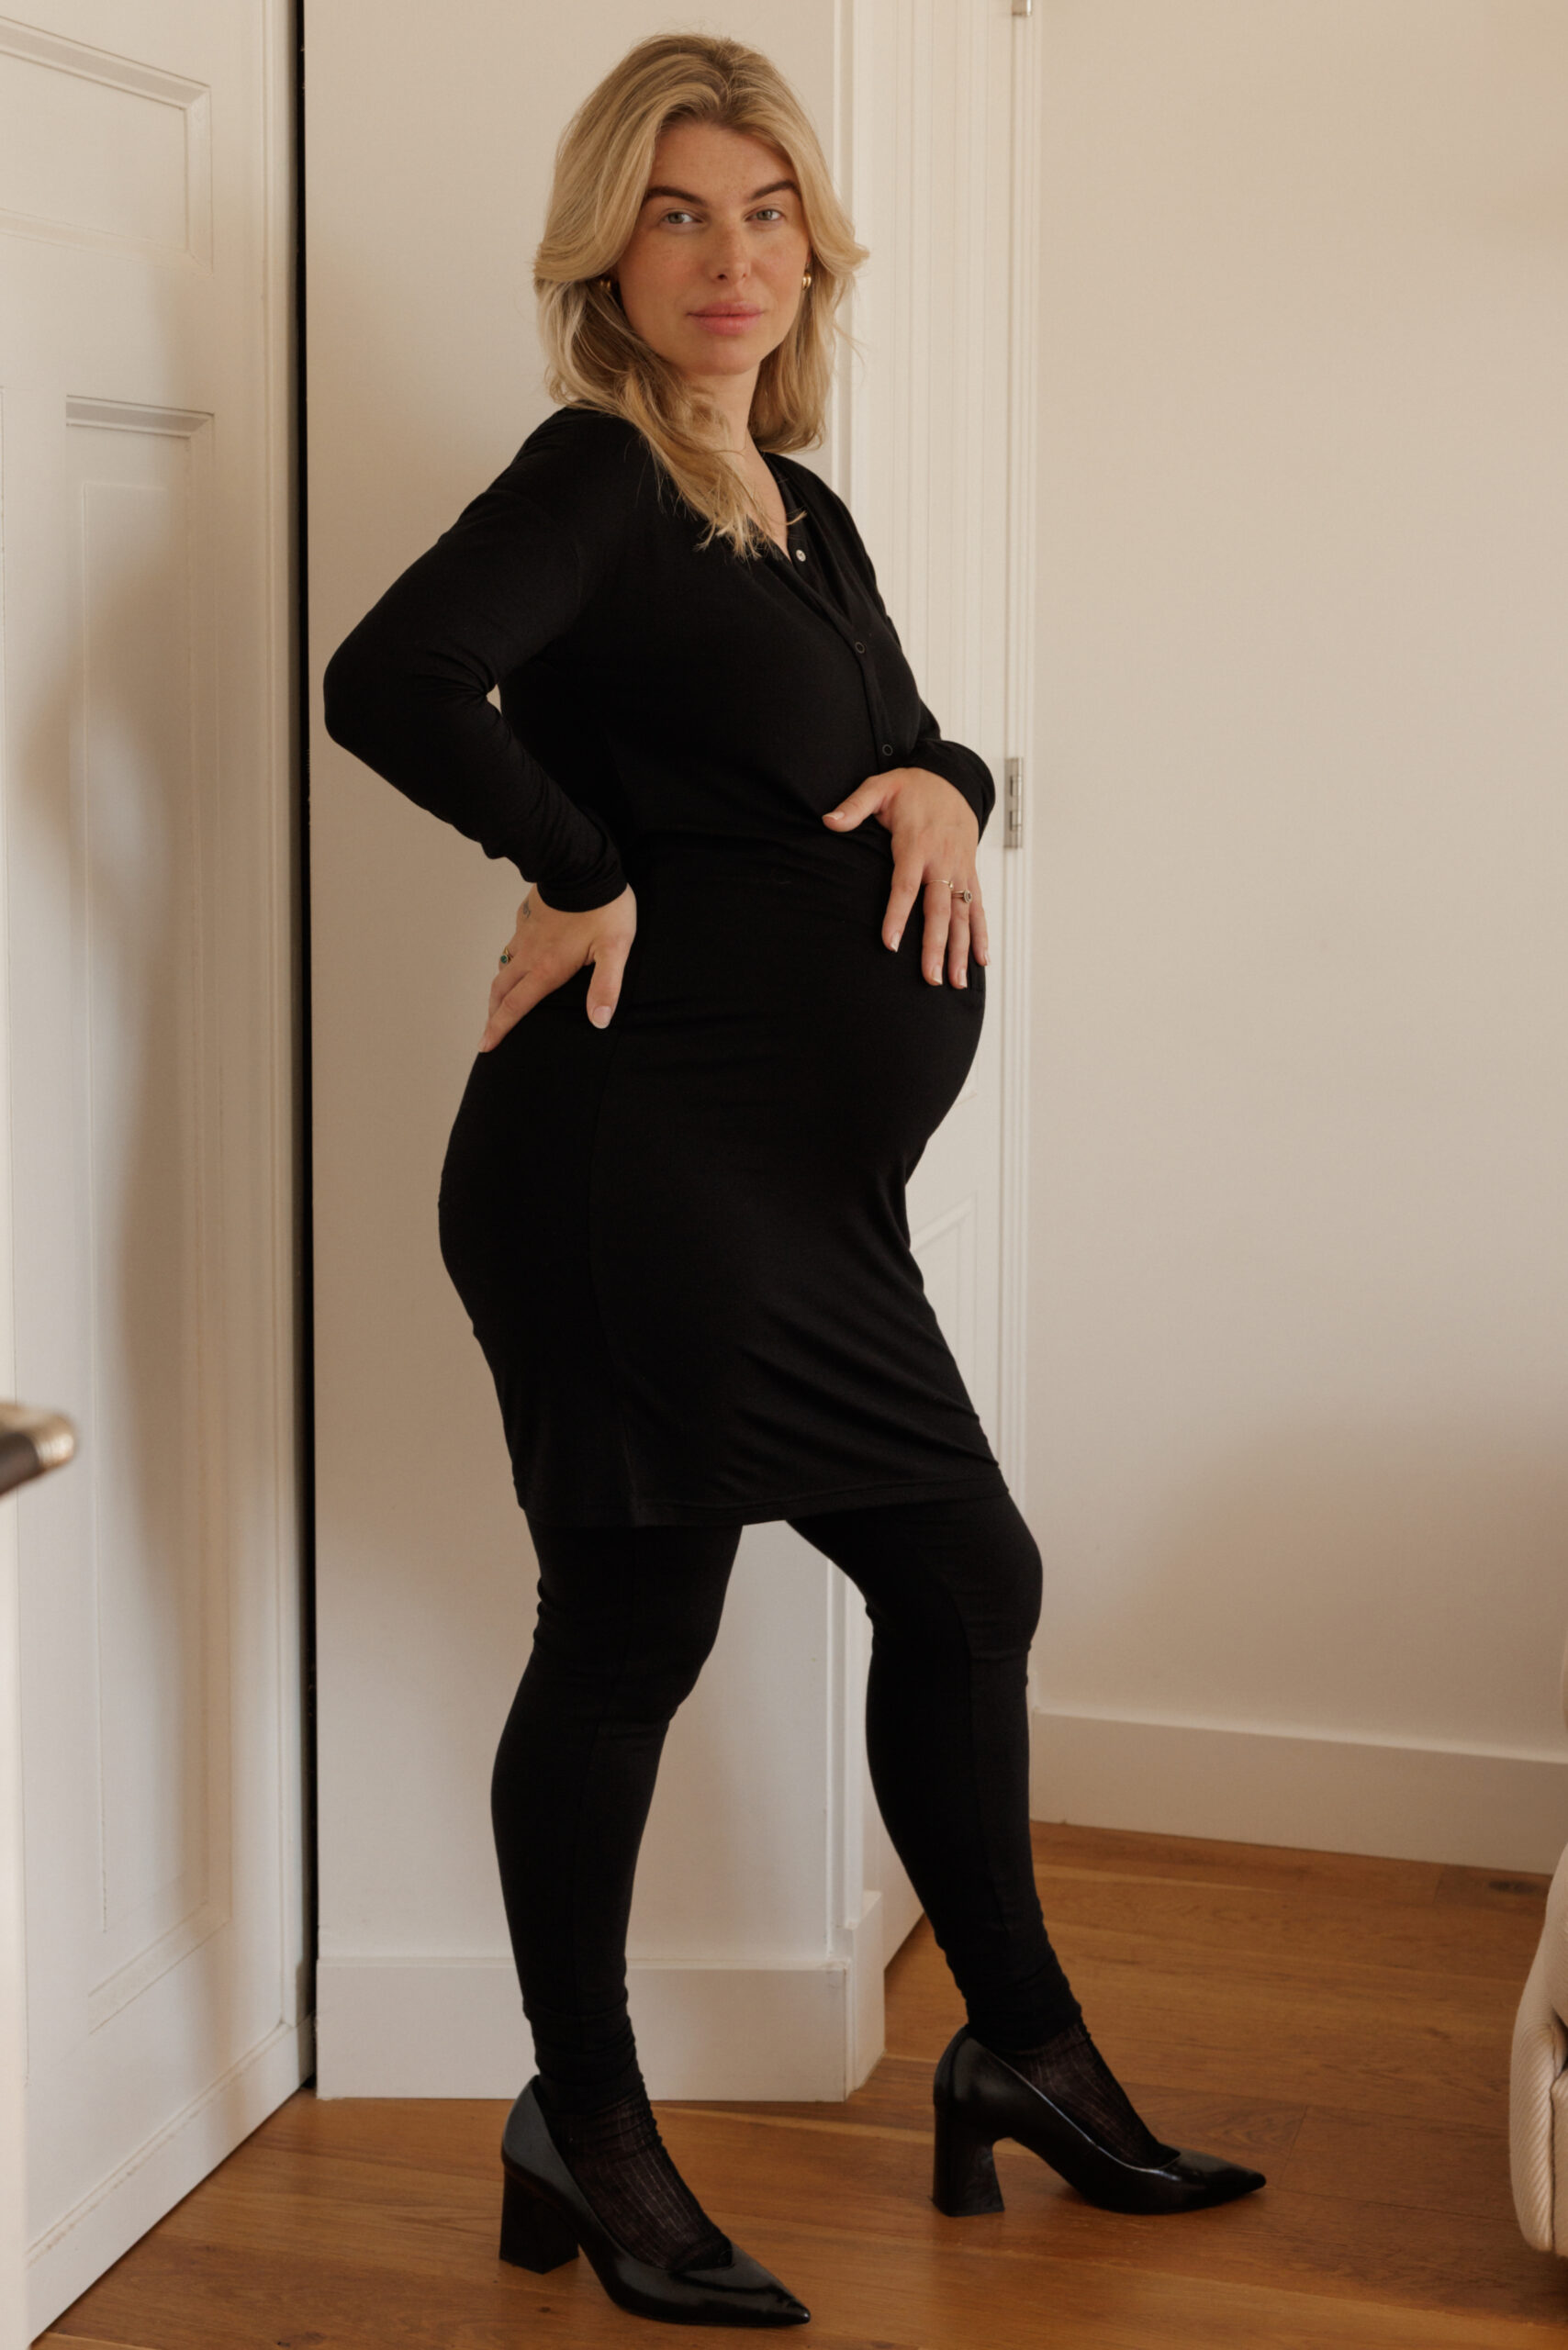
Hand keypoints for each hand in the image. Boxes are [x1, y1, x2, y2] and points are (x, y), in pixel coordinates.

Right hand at [480, 883, 637, 1049]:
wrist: (582, 864)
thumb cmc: (604, 908)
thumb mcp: (614, 950)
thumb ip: (606, 987)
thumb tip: (599, 1021)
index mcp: (547, 968)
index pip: (516, 1006)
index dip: (499, 1029)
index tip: (484, 1046)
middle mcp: (530, 954)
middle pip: (502, 990)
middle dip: (493, 1013)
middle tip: (489, 1030)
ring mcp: (526, 933)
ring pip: (504, 966)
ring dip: (499, 988)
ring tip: (500, 1000)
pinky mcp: (528, 916)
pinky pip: (513, 943)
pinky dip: (510, 958)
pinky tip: (518, 958)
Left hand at [823, 767, 988, 985]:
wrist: (951, 779)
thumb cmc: (911, 788)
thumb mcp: (879, 787)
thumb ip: (854, 806)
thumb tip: (828, 821)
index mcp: (917, 844)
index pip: (906, 885)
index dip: (898, 914)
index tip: (891, 943)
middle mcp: (943, 860)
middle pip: (939, 909)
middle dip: (936, 946)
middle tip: (929, 977)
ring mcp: (960, 869)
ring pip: (963, 915)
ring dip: (960, 949)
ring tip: (955, 982)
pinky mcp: (970, 873)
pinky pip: (978, 907)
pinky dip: (981, 934)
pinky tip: (980, 961)